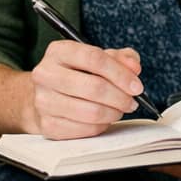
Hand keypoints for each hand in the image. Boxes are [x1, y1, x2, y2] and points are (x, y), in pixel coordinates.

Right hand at [28, 40, 143, 140]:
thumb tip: (133, 67)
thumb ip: (121, 58)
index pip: (94, 59)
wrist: (48, 95)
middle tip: (132, 102)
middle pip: (94, 87)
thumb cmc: (77, 74)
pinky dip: (101, 126)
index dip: (121, 74)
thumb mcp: (99, 58)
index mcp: (59, 51)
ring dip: (113, 113)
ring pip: (90, 112)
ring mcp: (43, 101)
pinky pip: (84, 130)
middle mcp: (45, 74)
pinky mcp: (47, 124)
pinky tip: (103, 119)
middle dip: (121, 97)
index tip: (136, 86)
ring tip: (119, 110)